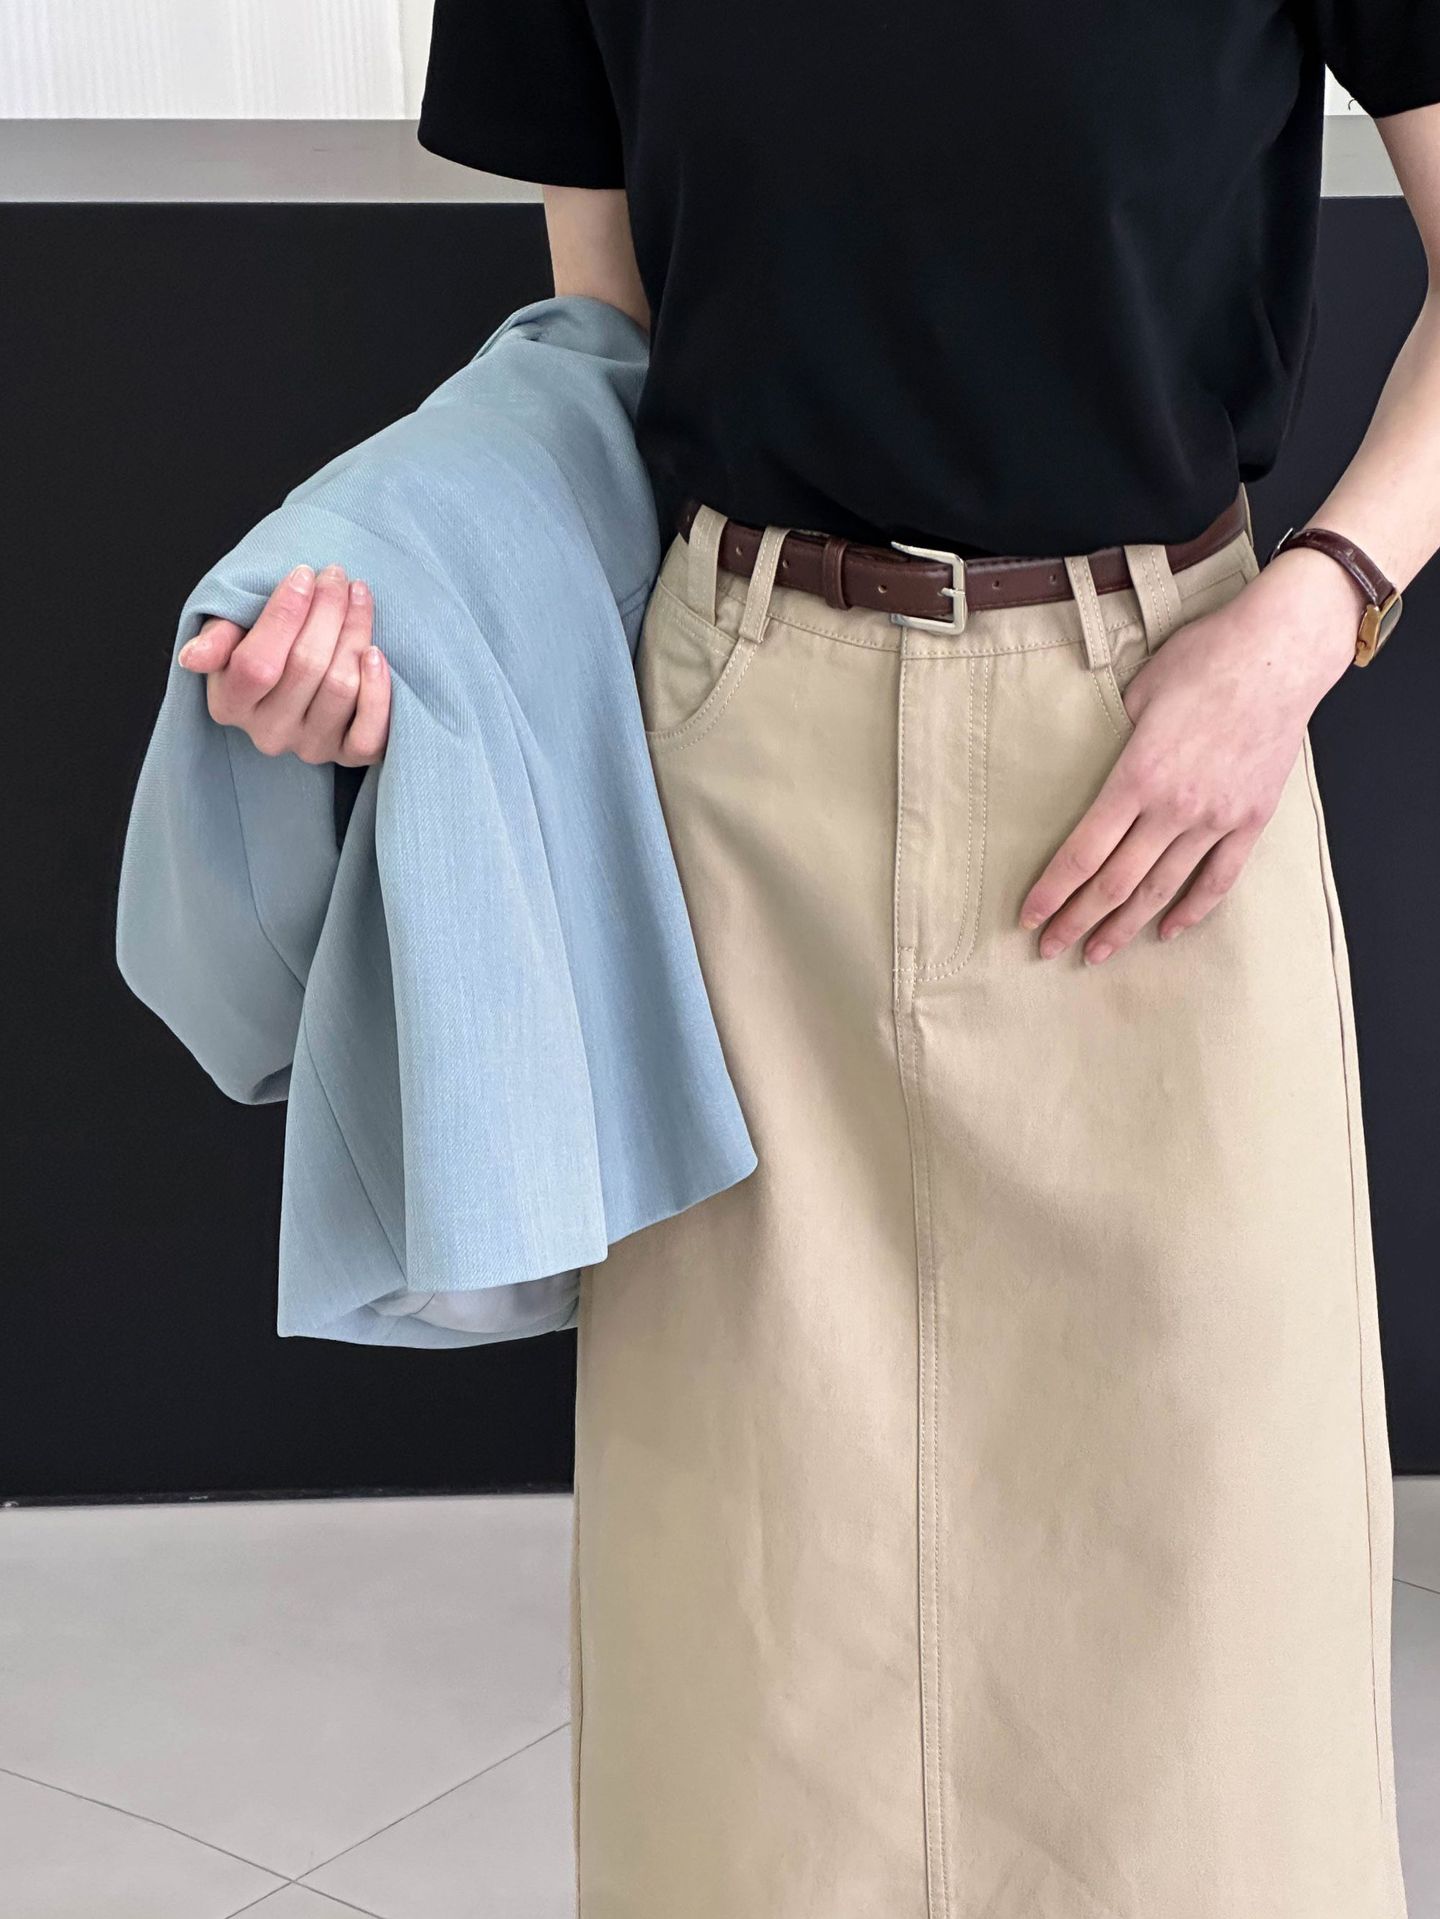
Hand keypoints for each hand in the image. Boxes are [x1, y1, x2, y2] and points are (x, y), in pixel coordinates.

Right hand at [177, 562, 390, 766]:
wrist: (304, 671)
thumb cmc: (267, 643)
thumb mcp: (231, 633)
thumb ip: (216, 639)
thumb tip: (193, 658)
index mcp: (230, 703)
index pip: (256, 663)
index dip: (285, 615)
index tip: (304, 574)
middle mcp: (268, 733)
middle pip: (306, 667)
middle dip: (327, 611)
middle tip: (336, 576)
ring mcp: (310, 747)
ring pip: (341, 687)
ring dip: (356, 633)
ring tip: (358, 596)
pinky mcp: (348, 754)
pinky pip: (368, 734)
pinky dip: (377, 691)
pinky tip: (376, 653)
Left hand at [1018, 548, 1364, 962]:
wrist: (1279, 652)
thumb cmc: (1204, 659)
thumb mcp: (1137, 692)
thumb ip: (1112, 740)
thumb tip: (1090, 763)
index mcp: (1136, 777)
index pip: (1083, 853)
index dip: (1053, 892)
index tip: (1029, 918)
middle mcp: (1174, 808)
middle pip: (1115, 883)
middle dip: (1077, 921)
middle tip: (1050, 948)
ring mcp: (1216, 819)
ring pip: (1162, 890)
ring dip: (1126, 927)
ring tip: (1097, 952)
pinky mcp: (1251, 820)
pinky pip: (1219, 879)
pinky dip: (1191, 910)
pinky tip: (1167, 931)